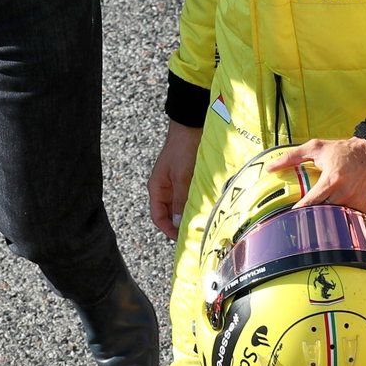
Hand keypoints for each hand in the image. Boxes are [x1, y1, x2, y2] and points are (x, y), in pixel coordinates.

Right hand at [147, 121, 202, 238]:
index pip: (158, 217)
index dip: (169, 230)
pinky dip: (198, 205)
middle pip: (171, 215)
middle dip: (182, 225)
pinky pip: (191, 199)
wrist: (192, 127)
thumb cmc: (183, 149)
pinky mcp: (189, 181)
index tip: (184, 239)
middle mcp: (166, 189)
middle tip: (197, 234)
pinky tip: (208, 209)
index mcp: (157, 188)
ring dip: (192, 215)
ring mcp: (178, 185)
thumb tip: (178, 225)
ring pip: (182, 208)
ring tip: (204, 223)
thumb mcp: (181, 177)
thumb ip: (179, 201)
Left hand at [268, 137, 365, 211]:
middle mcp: (345, 193)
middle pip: (324, 212)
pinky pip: (350, 217)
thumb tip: (271, 167)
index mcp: (331, 180)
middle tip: (302, 217)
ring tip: (318, 216)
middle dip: (312, 215)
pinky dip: (341, 215)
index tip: (290, 216)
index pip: (311, 202)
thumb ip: (292, 157)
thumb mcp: (316, 148)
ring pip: (337, 217)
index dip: (300, 211)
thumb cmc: (344, 150)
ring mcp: (357, 201)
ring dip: (327, 216)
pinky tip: (335, 212)